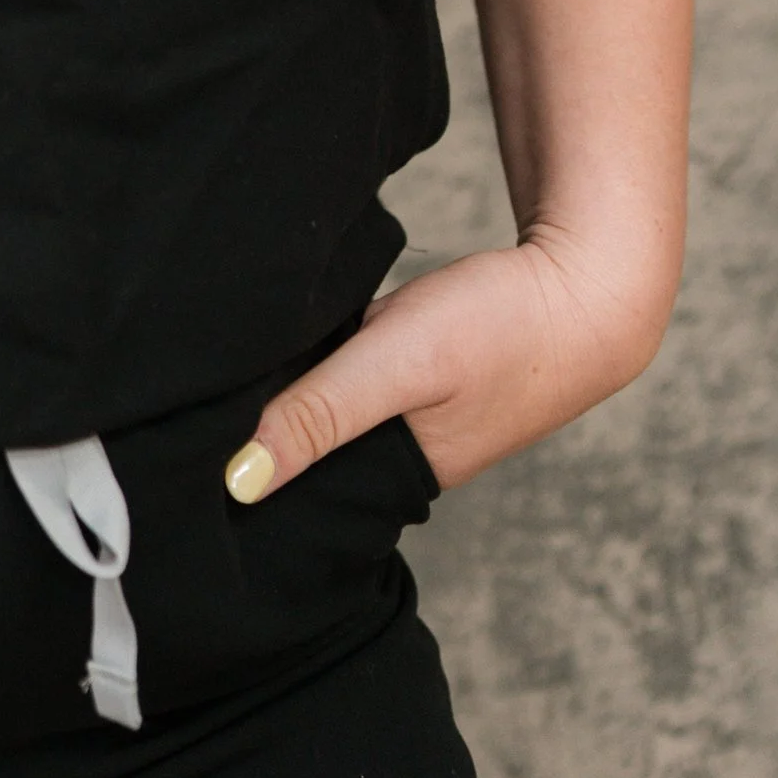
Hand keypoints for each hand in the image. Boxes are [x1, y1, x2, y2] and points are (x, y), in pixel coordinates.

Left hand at [222, 229, 675, 505]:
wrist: (593, 284)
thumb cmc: (501, 326)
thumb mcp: (399, 362)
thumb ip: (323, 412)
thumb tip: (238, 483)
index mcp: (402, 476)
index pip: (303, 493)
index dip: (247, 473)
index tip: (184, 452)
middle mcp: (408, 455)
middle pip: (314, 450)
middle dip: (262, 429)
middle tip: (192, 398)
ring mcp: (424, 415)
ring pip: (335, 408)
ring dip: (295, 388)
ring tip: (225, 369)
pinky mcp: (433, 373)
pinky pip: (361, 375)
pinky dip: (331, 357)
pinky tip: (298, 334)